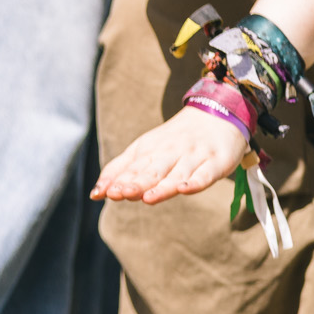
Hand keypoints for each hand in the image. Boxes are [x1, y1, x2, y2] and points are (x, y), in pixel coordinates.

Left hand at [92, 107, 248, 204]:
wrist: (219, 114)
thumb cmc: (175, 140)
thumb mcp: (144, 150)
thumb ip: (120, 170)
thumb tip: (95, 193)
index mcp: (150, 149)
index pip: (132, 167)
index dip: (119, 180)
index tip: (105, 192)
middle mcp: (171, 152)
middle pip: (151, 171)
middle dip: (135, 183)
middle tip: (120, 194)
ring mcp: (194, 157)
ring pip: (176, 175)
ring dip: (162, 187)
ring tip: (147, 198)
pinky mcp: (216, 162)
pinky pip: (206, 174)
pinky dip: (196, 182)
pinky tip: (185, 189)